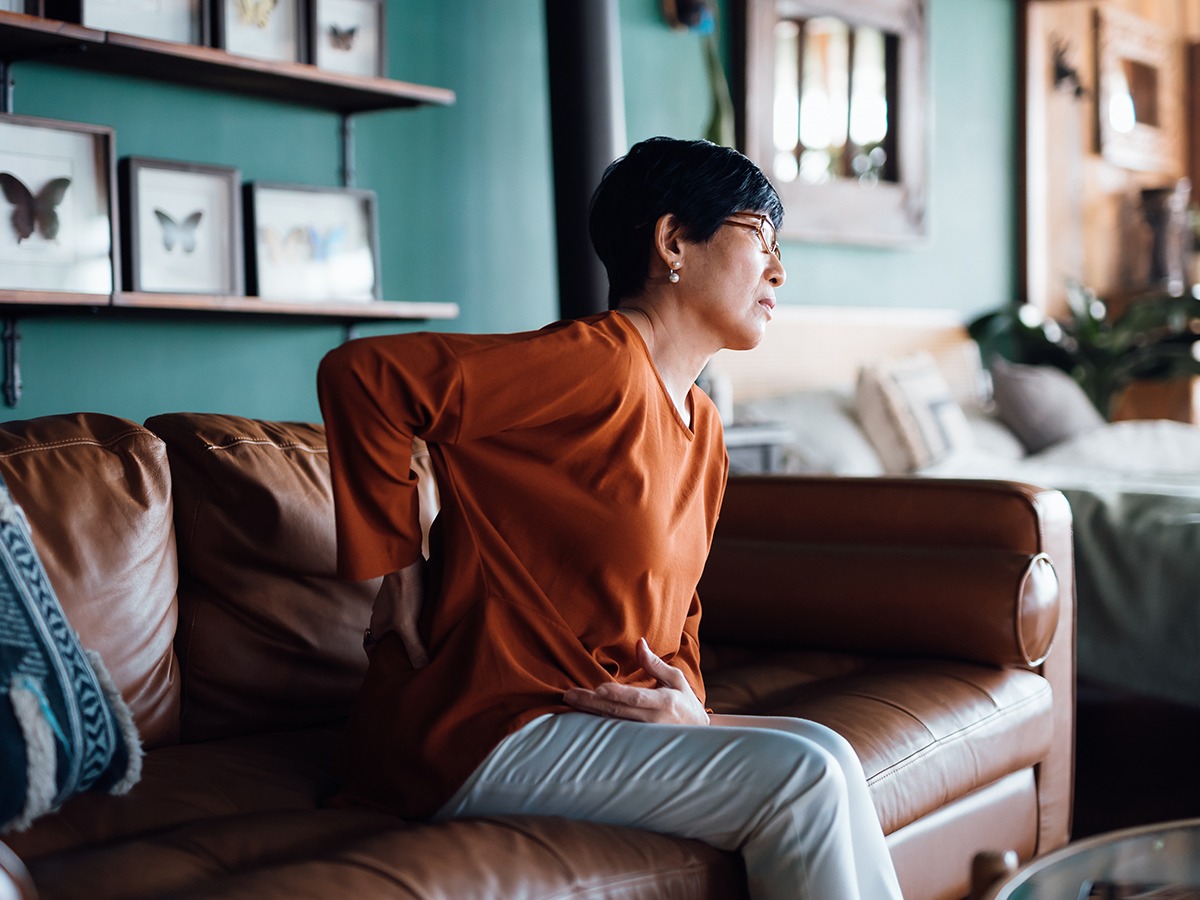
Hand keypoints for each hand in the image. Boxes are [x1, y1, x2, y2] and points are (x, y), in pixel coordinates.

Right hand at [367, 559, 428, 667]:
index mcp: (377, 625)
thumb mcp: (408, 624)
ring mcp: (395, 604)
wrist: (406, 559)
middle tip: (415, 663)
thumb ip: (414, 648)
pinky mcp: (407, 595)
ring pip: (401, 625)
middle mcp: (383, 615)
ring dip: (412, 635)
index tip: (391, 672)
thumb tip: (422, 669)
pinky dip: (419, 621)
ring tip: (427, 647)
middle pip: (389, 638)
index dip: (380, 661)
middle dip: (400, 650)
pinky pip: (412, 613)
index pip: (373, 649)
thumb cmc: (403, 591)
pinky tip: (433, 625)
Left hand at [563, 638, 708, 725]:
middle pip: (618, 712)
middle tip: (570, 695)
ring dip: (590, 712)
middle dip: (592, 703)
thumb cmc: (686, 702)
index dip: (617, 695)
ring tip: (571, 702)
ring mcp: (644, 734)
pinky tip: (582, 716)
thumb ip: (654, 664)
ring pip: (613, 723)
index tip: (599, 689)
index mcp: (663, 702)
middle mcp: (653, 720)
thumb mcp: (676, 679)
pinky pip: (615, 731)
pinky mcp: (638, 742)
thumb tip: (639, 643)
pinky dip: (598, 722)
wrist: (698, 735)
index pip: (637, 698)